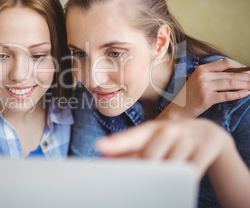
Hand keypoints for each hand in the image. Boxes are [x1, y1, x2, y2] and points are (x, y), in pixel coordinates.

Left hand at [95, 118, 233, 175]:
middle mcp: (168, 129)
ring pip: (171, 164)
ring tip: (167, 179)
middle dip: (145, 170)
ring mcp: (187, 136)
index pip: (131, 137)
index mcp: (150, 129)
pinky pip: (193, 168)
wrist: (209, 133)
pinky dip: (187, 176)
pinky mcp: (206, 146)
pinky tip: (186, 178)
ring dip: (167, 175)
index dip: (116, 142)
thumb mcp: (152, 142)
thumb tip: (105, 159)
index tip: (99, 146)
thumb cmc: (171, 140)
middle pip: (150, 156)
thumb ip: (131, 152)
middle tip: (142, 179)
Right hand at [161, 59, 249, 119]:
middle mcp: (203, 76)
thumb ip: (212, 75)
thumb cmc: (189, 96)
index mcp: (201, 69)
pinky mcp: (207, 98)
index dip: (238, 65)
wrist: (178, 109)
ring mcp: (204, 87)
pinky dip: (239, 94)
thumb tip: (234, 74)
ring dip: (245, 85)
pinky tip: (246, 94)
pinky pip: (227, 95)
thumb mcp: (197, 80)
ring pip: (231, 84)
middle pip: (230, 74)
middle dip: (246, 77)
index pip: (224, 63)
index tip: (248, 69)